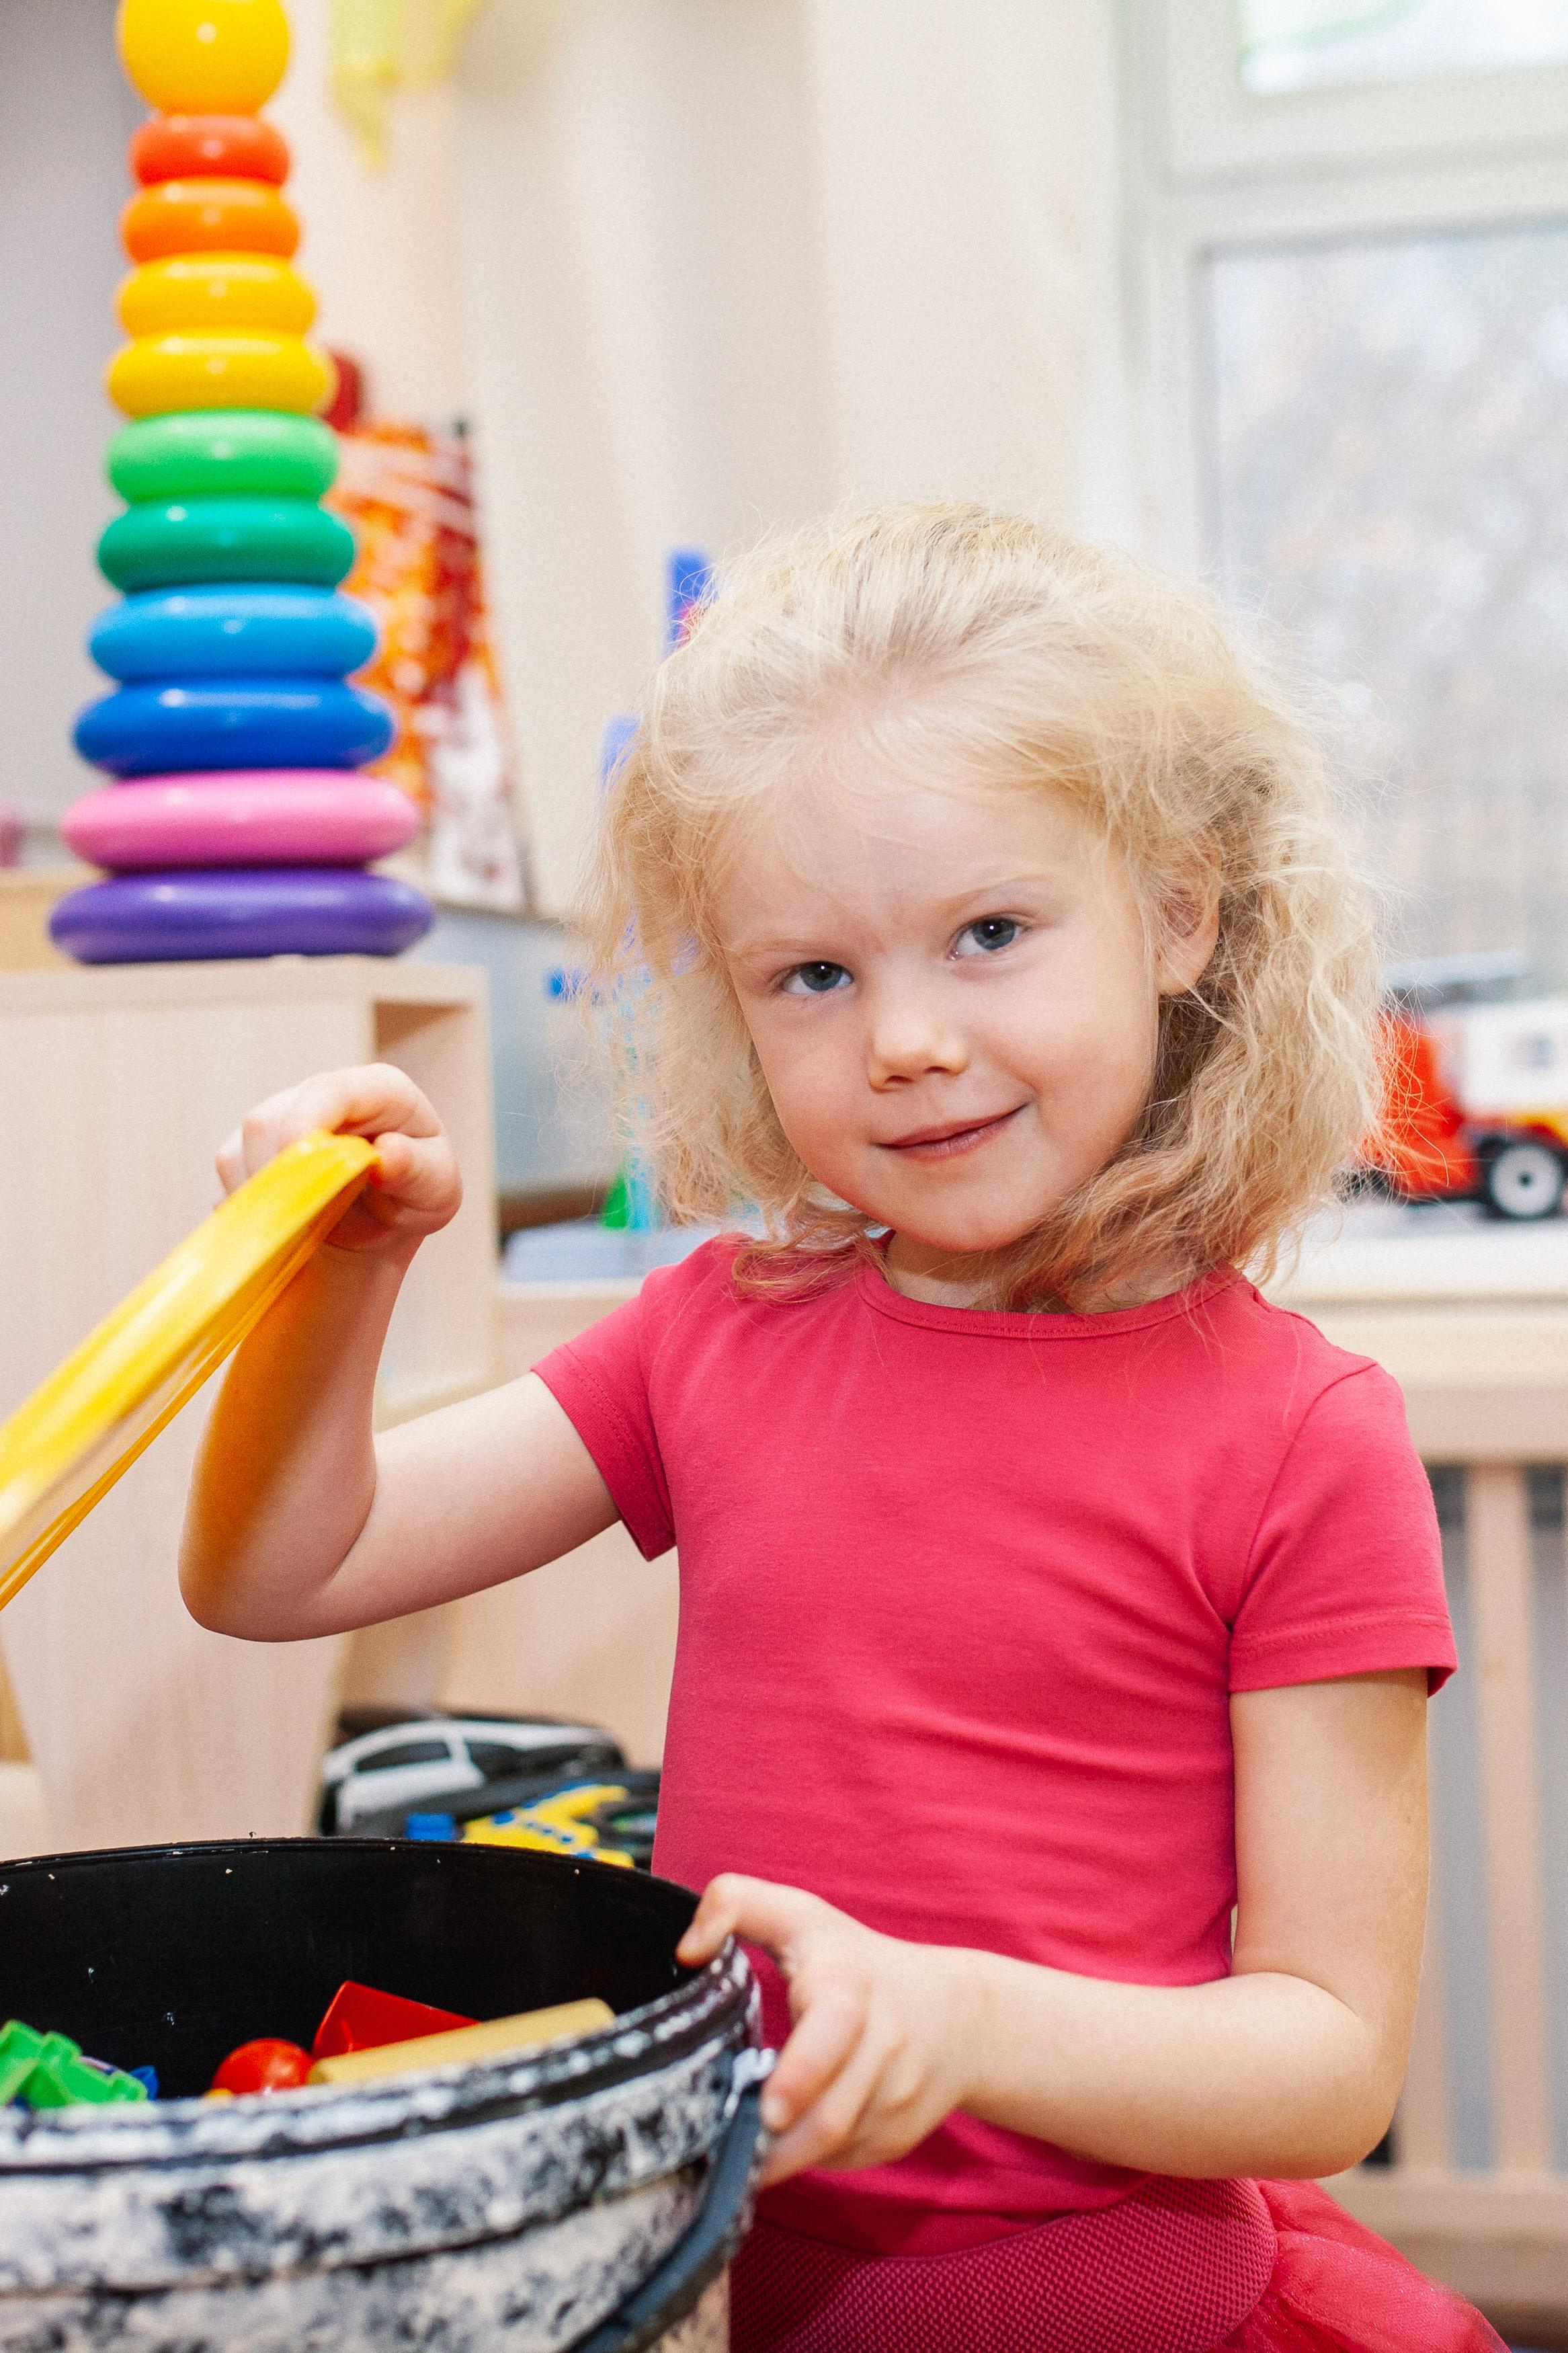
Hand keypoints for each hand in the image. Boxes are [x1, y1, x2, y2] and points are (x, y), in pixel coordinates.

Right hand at [216, 1064, 461, 1257]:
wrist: (378, 1231)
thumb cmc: (413, 1201)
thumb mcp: (436, 1192)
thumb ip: (417, 1171)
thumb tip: (388, 1152)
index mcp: (379, 1090)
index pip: (330, 1090)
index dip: (308, 1121)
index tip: (300, 1158)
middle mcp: (322, 1094)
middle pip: (270, 1122)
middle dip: (283, 1175)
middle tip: (312, 1217)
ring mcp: (279, 1117)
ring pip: (241, 1152)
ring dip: (270, 1197)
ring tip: (313, 1223)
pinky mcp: (247, 1148)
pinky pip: (229, 1177)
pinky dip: (253, 1207)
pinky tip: (289, 1220)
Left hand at [677, 1876, 980, 2185]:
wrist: (960, 2017)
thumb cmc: (858, 1961)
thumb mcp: (800, 1915)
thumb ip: (735, 1904)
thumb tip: (686, 1951)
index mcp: (849, 1988)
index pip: (833, 2028)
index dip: (800, 2073)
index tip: (766, 2110)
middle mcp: (883, 2046)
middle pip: (830, 2116)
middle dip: (778, 2146)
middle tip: (733, 2151)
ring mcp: (895, 2099)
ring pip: (832, 2148)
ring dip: (785, 2157)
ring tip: (743, 2147)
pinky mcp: (897, 2139)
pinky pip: (842, 2161)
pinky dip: (808, 2158)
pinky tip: (785, 2139)